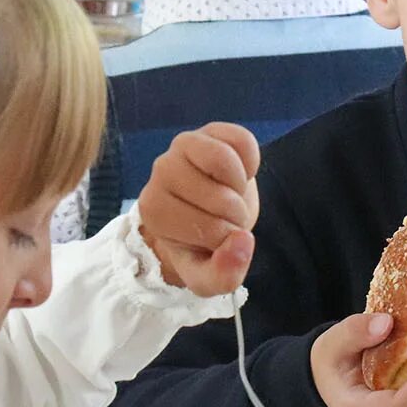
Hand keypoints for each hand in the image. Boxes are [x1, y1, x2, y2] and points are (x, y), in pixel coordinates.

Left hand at [137, 123, 259, 296]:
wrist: (208, 215)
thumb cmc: (202, 246)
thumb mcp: (208, 277)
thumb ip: (223, 275)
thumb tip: (242, 242)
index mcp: (154, 210)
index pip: (209, 229)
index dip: (227, 238)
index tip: (214, 237)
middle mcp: (161, 172)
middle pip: (219, 197)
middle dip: (236, 214)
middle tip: (226, 217)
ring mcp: (184, 145)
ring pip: (223, 161)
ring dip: (241, 186)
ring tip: (233, 195)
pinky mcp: (211, 130)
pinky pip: (243, 141)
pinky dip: (252, 163)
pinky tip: (239, 175)